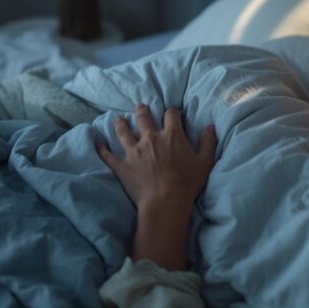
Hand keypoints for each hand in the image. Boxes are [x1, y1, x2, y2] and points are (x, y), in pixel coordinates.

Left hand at [96, 104, 217, 269]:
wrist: (166, 201)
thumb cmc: (188, 183)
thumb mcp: (205, 162)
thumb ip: (208, 142)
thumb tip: (210, 126)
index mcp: (172, 136)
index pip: (171, 115)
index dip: (172, 112)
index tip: (172, 112)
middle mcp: (151, 138)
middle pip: (144, 118)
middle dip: (142, 111)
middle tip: (140, 107)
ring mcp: (134, 151)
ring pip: (124, 132)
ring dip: (121, 124)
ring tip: (119, 119)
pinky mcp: (123, 165)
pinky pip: (109, 156)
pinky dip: (102, 150)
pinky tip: (98, 145)